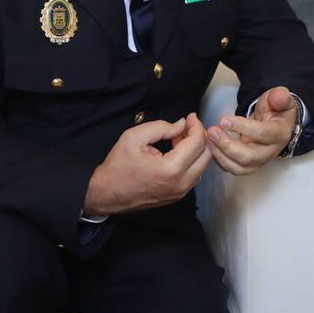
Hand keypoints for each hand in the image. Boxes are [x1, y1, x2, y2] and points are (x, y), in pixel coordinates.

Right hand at [83, 114, 211, 215]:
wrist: (106, 193)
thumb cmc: (118, 166)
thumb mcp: (134, 137)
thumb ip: (161, 127)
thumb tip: (181, 124)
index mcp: (171, 169)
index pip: (197, 142)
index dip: (196, 125)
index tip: (190, 116)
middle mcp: (181, 183)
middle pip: (207, 155)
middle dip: (200, 137)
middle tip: (185, 127)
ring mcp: (180, 192)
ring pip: (203, 166)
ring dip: (196, 149)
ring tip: (178, 139)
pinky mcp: (177, 196)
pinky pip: (194, 175)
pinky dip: (191, 161)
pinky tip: (177, 152)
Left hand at [205, 86, 296, 174]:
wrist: (274, 123)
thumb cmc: (275, 110)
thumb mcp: (279, 98)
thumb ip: (280, 96)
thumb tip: (280, 96)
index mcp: (279, 134)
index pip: (262, 134)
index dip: (242, 127)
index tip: (224, 120)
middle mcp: (271, 151)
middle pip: (249, 157)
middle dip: (227, 146)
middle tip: (213, 131)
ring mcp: (259, 161)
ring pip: (239, 167)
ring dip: (220, 154)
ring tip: (209, 138)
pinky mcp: (249, 166)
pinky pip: (233, 169)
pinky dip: (219, 160)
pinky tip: (211, 145)